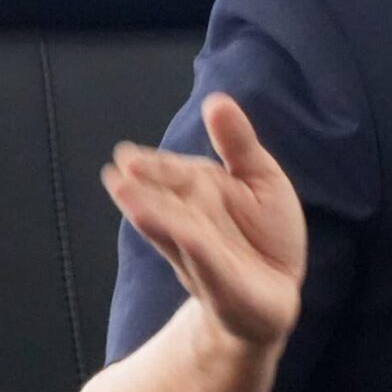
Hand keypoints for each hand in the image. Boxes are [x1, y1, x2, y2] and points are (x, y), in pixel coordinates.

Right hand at [101, 92, 305, 352]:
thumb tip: (216, 99)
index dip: (151, 165)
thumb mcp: (259, 177)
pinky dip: (194, 247)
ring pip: (176, 230)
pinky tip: (179, 232)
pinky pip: (208, 262)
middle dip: (142, 190)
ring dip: (153, 215)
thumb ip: (237, 143)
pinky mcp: (222, 284)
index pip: (170, 174)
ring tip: (126, 196)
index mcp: (197, 192)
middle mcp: (191, 221)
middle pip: (165, 201)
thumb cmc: (262, 231)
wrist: (274, 291)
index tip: (125, 155)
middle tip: (117, 173)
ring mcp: (202, 254)